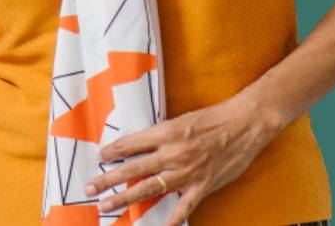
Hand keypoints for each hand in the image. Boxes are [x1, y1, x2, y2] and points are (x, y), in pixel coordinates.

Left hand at [83, 93, 281, 225]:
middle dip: (108, 179)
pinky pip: (183, 208)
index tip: (100, 156)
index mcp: (166, 132)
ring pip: (149, 188)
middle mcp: (173, 153)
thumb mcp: (181, 120)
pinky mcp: (202, 186)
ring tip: (107, 205)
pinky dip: (171, 220)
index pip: (131, 144)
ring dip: (125, 198)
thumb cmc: (213, 119)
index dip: (113, 151)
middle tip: (90, 188)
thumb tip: (140, 146)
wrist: (244, 124)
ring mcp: (187, 172)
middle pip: (133, 169)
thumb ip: (161, 135)